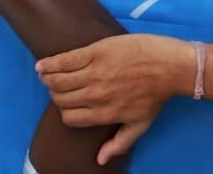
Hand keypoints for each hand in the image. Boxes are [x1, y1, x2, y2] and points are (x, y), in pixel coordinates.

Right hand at [36, 34, 194, 164]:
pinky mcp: (97, 52)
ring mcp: (95, 73)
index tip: (66, 103)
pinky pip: (66, 60)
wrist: (170, 65)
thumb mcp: (141, 125)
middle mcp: (96, 95)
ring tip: (45, 74)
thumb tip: (100, 159)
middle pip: (62, 98)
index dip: (65, 111)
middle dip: (56, 94)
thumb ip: (119, 143)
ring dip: (48, 78)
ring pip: (59, 80)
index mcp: (104, 114)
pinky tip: (42, 65)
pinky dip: (51, 63)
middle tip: (57, 86)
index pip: (70, 117)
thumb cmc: (157, 94)